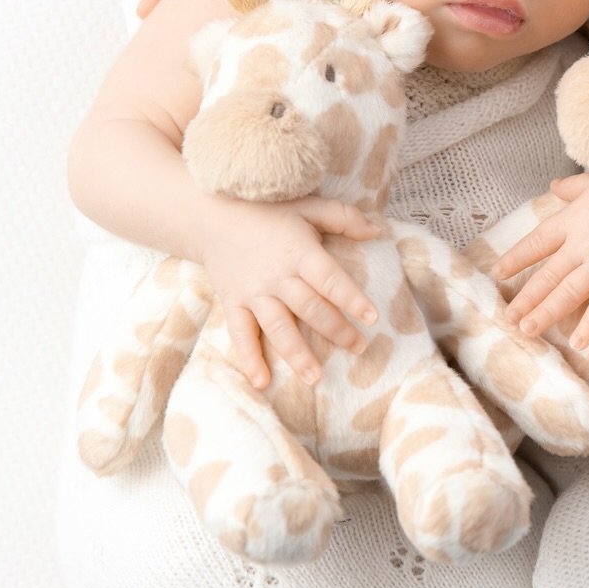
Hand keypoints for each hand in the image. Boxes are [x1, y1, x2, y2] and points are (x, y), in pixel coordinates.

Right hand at [196, 194, 384, 389]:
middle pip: (309, 308)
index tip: (372, 317)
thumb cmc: (267, 212)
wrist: (211, 215)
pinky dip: (249, 358)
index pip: (329, 279)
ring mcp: (253, 292)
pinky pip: (240, 334)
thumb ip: (343, 217)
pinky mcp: (232, 302)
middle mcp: (277, 275)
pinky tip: (262, 381)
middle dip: (336, 331)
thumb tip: (377, 230)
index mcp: (299, 252)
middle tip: (359, 348)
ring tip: (315, 378)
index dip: (351, 298)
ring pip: (278, 327)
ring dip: (297, 354)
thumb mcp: (307, 206)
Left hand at [492, 170, 588, 348]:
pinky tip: (578, 343)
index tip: (497, 273)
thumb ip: (571, 187)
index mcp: (570, 223)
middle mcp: (580, 246)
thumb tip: (553, 184)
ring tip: (527, 331)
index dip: (515, 259)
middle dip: (525, 298)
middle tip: (508, 317)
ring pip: (567, 294)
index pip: (535, 244)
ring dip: (546, 314)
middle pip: (546, 276)